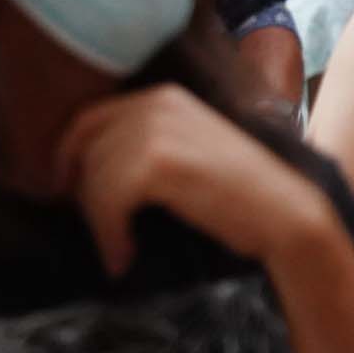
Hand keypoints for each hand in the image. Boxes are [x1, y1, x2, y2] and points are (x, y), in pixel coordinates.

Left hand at [57, 85, 330, 274]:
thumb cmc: (240, 195)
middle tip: (97, 228)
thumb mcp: (187, 151)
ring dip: (98, 221)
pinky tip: (123, 255)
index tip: (66, 191)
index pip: (88, 120)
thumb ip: (142, 147)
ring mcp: (156, 130)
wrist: (287, 214)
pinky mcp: (158, 162)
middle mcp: (156, 104)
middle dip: (81, 191)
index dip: (68, 157)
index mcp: (162, 97)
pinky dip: (108, 233)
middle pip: (84, 146)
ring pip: (93, 176)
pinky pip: (107, 199)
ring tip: (117, 250)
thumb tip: (83, 169)